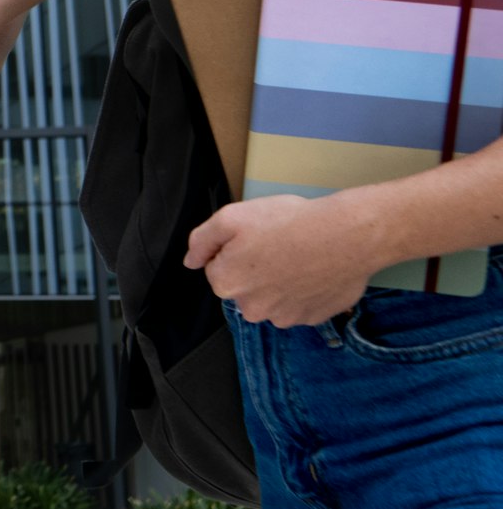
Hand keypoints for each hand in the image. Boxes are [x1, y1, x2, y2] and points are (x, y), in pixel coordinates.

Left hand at [187, 192, 380, 327]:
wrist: (345, 236)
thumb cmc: (289, 223)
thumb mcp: (231, 217)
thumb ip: (202, 240)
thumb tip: (191, 261)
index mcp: (228, 284)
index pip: (217, 268)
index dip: (233, 250)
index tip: (253, 238)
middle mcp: (253, 309)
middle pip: (243, 286)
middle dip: (253, 268)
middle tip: (275, 245)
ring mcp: (285, 317)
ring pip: (271, 297)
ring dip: (278, 281)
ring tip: (296, 256)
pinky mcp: (312, 318)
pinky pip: (298, 304)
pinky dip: (303, 290)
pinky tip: (312, 270)